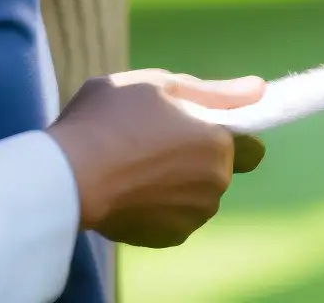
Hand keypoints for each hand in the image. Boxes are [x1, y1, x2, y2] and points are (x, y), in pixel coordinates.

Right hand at [46, 71, 267, 247]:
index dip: (228, 137)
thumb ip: (214, 92)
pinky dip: (158, 208)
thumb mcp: (161, 85)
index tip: (201, 130)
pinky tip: (130, 192)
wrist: (64, 177)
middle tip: (154, 144)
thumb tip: (259, 90)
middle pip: (217, 169)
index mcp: (219, 143)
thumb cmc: (109, 120)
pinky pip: (173, 218)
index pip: (249, 146)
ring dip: (177, 185)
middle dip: (196, 159)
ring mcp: (191, 214)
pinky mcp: (164, 237)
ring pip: (196, 195)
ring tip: (135, 168)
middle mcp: (214, 183)